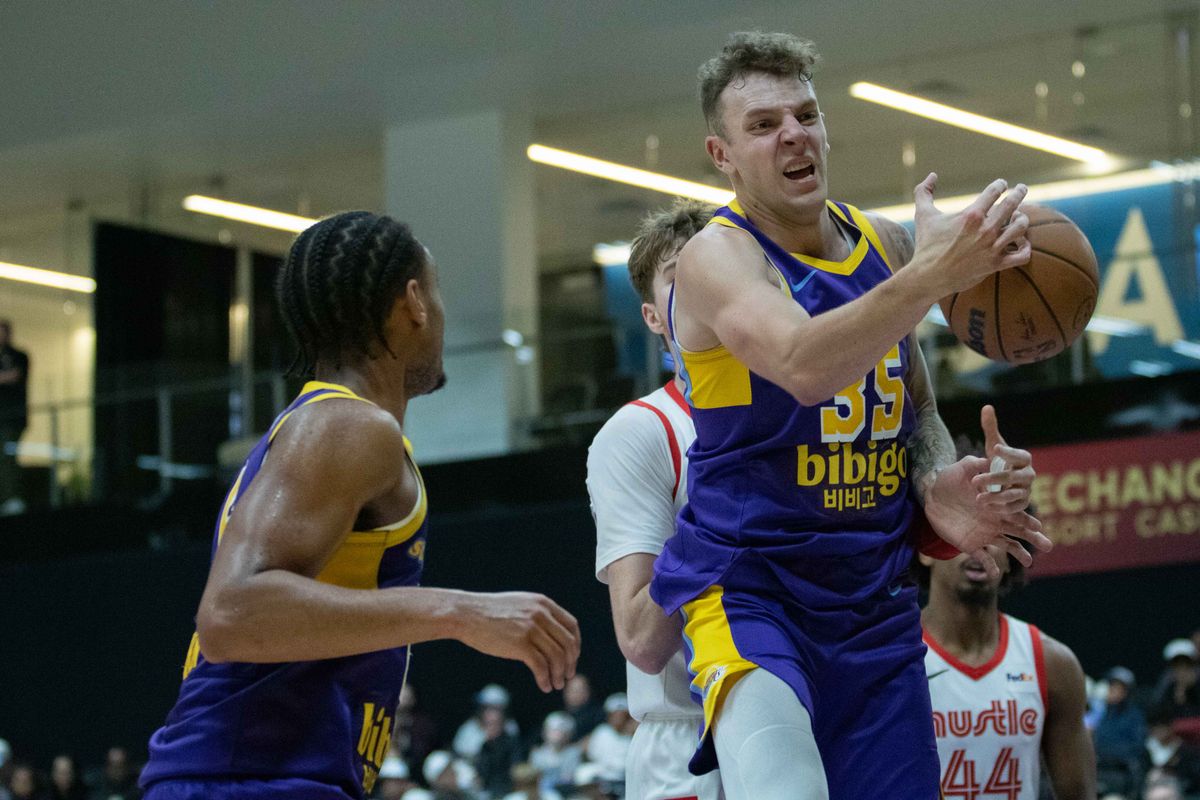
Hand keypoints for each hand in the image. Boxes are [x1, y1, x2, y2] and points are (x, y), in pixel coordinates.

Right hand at [455, 591, 580, 692]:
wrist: (465, 614)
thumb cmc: (489, 613)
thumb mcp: (519, 605)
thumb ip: (537, 615)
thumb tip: (552, 635)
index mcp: (543, 603)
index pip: (572, 626)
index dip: (576, 645)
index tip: (572, 658)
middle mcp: (541, 614)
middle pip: (568, 643)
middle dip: (570, 662)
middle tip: (567, 676)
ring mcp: (531, 628)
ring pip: (557, 656)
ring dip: (559, 674)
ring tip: (556, 685)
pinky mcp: (519, 644)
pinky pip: (541, 666)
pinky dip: (545, 679)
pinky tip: (544, 686)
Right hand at [911, 173, 1031, 296]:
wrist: (928, 277)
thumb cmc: (925, 245)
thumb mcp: (923, 215)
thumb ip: (924, 192)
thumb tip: (932, 175)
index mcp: (971, 215)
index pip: (995, 191)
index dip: (1000, 184)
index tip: (1001, 185)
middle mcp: (985, 229)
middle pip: (1013, 204)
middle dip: (1019, 192)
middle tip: (1021, 188)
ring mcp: (992, 247)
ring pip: (1021, 227)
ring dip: (1022, 219)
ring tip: (1018, 216)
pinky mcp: (996, 264)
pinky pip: (1022, 255)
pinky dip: (1026, 248)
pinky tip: (1020, 243)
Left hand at [924, 405, 1050, 577]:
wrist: (930, 495)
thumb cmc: (949, 480)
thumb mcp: (961, 469)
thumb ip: (974, 464)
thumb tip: (986, 458)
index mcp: (996, 505)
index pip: (1017, 513)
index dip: (1028, 520)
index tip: (1039, 526)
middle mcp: (994, 521)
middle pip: (1018, 532)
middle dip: (1033, 538)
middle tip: (1047, 546)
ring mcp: (983, 534)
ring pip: (1006, 546)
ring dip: (1018, 554)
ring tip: (1028, 562)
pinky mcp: (969, 544)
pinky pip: (982, 558)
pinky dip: (989, 567)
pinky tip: (995, 574)